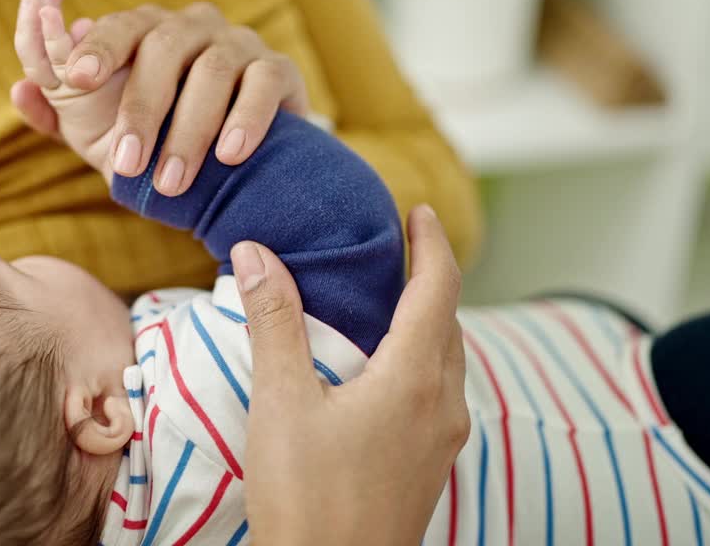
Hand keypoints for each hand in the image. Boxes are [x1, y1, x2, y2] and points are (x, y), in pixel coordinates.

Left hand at [12, 0, 309, 195]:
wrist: (233, 165)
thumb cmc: (157, 139)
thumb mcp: (102, 132)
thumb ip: (60, 113)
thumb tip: (19, 89)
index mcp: (146, 30)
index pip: (119, 27)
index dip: (97, 48)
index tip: (74, 77)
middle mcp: (192, 26)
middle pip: (164, 47)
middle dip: (142, 109)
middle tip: (126, 166)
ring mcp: (239, 43)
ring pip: (213, 70)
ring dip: (189, 129)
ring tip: (171, 181)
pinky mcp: (279, 70)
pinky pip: (264, 82)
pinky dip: (245, 118)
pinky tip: (228, 155)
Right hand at [233, 205, 468, 545]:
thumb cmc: (306, 497)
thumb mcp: (282, 402)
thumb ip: (275, 323)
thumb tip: (259, 254)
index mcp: (414, 380)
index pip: (439, 289)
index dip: (432, 244)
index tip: (420, 211)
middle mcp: (443, 407)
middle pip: (450, 322)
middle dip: (431, 279)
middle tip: (400, 249)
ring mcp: (442, 442)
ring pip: (448, 362)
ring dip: (428, 322)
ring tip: (391, 302)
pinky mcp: (429, 468)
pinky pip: (438, 394)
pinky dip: (421, 361)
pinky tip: (384, 372)